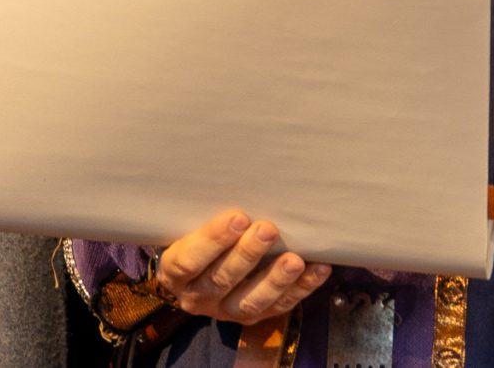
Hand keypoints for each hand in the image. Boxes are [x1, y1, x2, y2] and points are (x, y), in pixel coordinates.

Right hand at [156, 211, 332, 324]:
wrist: (199, 266)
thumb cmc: (195, 231)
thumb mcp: (188, 222)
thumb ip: (204, 209)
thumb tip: (239, 176)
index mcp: (175, 271)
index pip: (189, 260)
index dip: (213, 240)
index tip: (239, 217)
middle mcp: (197, 296)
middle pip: (221, 279)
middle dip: (247, 254)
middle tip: (268, 229)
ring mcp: (225, 310)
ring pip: (250, 301)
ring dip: (275, 279)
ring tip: (295, 260)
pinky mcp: (252, 317)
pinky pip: (278, 306)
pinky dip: (300, 289)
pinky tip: (318, 270)